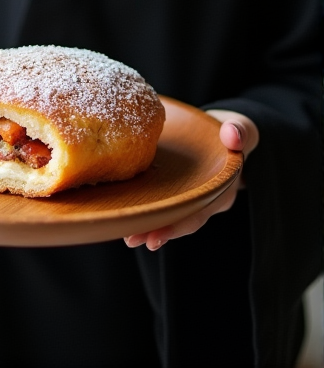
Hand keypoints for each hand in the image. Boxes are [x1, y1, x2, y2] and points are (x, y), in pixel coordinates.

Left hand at [124, 110, 258, 250]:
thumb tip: (232, 135)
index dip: (178, 225)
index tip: (156, 237)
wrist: (226, 133)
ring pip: (173, 214)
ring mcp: (194, 195)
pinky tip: (129, 217)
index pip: (200, 210)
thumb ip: (239, 131)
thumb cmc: (233, 132)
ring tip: (128, 237)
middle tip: (132, 240)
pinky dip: (149, 210)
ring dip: (150, 225)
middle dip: (158, 231)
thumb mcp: (239, 128)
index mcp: (223, 187)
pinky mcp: (181, 189)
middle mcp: (209, 198)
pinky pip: (166, 202)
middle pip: (182, 219)